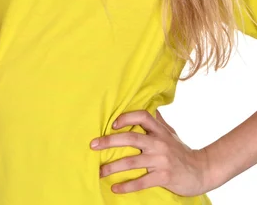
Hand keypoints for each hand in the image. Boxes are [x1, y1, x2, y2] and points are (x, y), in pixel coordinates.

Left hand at [90, 109, 209, 195]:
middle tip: (93, 145)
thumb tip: (148, 106)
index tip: (112, 124)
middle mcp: (159, 143)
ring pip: (132, 161)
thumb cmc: (181, 150)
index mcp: (159, 130)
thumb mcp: (170, 133)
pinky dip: (127, 186)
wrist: (202, 170)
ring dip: (112, 167)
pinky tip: (115, 188)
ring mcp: (161, 160)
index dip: (126, 118)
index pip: (141, 116)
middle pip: (131, 138)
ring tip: (99, 171)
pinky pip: (141, 181)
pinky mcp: (163, 177)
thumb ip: (157, 122)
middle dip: (109, 141)